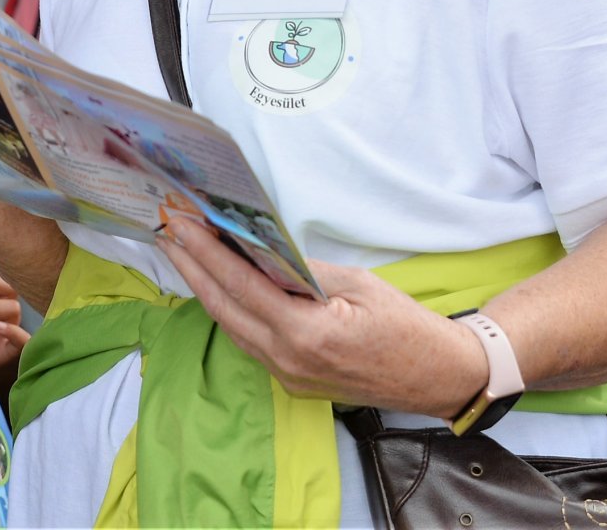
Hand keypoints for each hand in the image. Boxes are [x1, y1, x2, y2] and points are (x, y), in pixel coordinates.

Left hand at [158, 218, 483, 416]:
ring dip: (206, 289)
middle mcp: (287, 360)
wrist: (436, 377)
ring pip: (231, 327)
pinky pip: (249, 342)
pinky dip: (231, 310)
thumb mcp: (357, 283)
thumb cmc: (404, 325)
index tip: (180, 225)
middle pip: (223, 309)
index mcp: (305, 333)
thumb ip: (303, 269)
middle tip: (169, 232)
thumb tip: (260, 248)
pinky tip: (221, 285)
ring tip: (187, 253)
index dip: (205, 253)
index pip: (240, 286)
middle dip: (192, 268)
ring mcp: (286, 376)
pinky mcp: (290, 382)